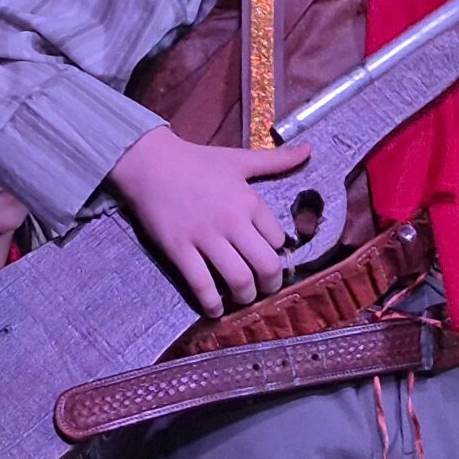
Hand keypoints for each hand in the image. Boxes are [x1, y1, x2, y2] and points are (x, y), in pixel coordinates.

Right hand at [107, 126, 313, 314]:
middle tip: (267, 288)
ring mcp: (204, 237)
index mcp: (250, 202)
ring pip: (238, 279)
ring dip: (246, 296)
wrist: (148, 162)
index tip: (271, 257)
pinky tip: (215, 310)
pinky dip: (211, 303)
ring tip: (243, 298)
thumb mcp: (240, 159)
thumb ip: (277, 160)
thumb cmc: (196, 161)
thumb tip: (310, 148)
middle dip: (271, 283)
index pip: (278, 240)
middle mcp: (232, 222)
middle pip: (266, 265)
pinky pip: (200, 284)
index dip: (277, 252)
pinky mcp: (178, 249)